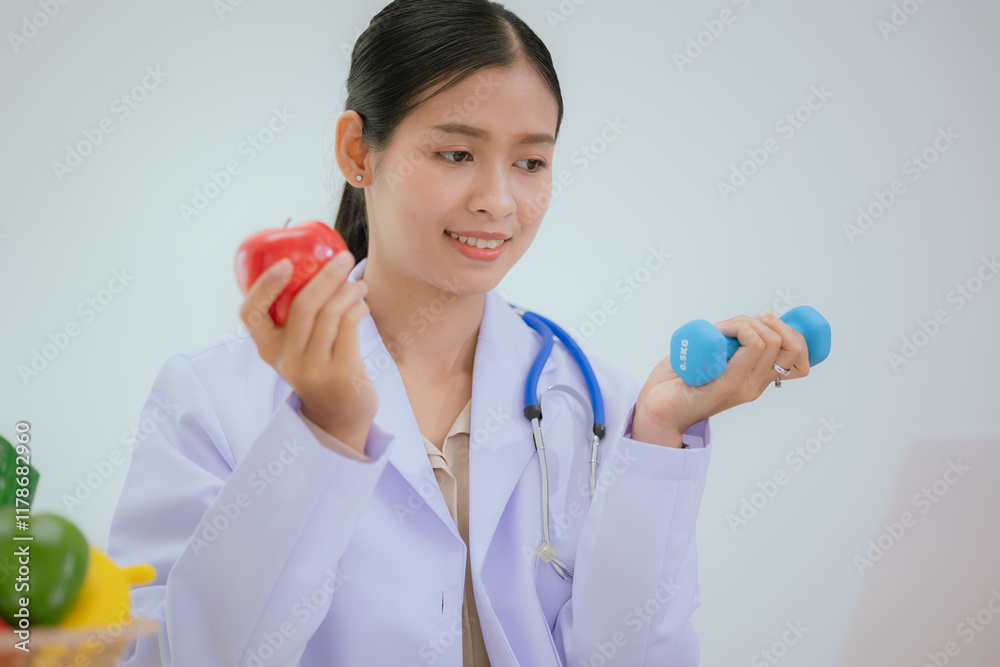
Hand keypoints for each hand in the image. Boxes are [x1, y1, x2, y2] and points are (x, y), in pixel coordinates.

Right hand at [239, 251, 376, 453]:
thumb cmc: (319, 371)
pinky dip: (357, 308)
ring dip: (348, 291)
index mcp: (268, 349)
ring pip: (329, 313)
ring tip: (359, 284)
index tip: (286, 264)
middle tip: (344, 258)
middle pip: (302, 306)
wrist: (339, 418)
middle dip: (325, 276)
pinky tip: (362, 305)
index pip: (251, 313)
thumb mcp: (297, 350)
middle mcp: (286, 359)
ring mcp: (312, 368)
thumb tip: (318, 266)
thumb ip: (298, 320)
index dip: (264, 286)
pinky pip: (348, 326)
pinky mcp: (340, 373)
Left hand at [632, 310, 810, 446]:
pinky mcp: (727, 384)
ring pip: (769, 341)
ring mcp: (743, 386)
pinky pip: (751, 348)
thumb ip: (731, 343)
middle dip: (769, 321)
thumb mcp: (713, 355)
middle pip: (791, 345)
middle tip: (735, 323)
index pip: (800, 356)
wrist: (655, 409)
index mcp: (756, 379)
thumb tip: (752, 319)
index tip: (762, 319)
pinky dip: (740, 329)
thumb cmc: (678, 379)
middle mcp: (755, 384)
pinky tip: (720, 331)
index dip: (790, 330)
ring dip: (746, 322)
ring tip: (721, 328)